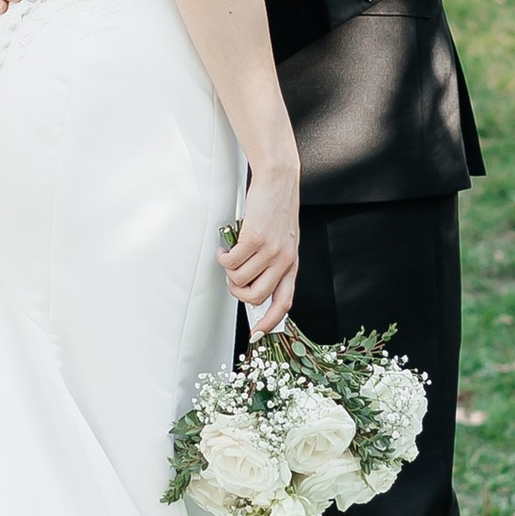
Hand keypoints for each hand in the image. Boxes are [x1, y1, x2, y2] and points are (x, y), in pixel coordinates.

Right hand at [221, 158, 300, 337]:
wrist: (279, 181)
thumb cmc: (278, 209)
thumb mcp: (284, 241)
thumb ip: (274, 263)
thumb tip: (254, 286)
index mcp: (291, 264)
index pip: (284, 303)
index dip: (269, 322)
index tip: (257, 334)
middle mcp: (283, 261)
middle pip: (255, 297)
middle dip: (236, 292)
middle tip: (232, 278)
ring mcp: (270, 251)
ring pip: (239, 279)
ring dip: (228, 272)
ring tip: (228, 256)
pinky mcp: (254, 239)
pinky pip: (231, 262)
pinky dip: (222, 257)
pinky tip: (225, 247)